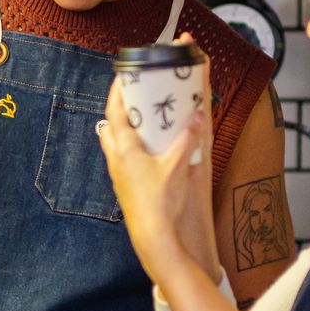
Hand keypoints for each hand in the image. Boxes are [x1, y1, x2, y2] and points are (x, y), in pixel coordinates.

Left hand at [98, 38, 220, 285]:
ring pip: (114, 143)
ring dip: (124, 128)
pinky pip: (123, 158)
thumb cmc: (161, 201)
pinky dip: (131, 147)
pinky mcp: (125, 186)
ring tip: (143, 120)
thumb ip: (188, 139)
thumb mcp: (178, 165)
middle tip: (135, 95)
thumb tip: (198, 116)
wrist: (153, 236)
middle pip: (111, 124)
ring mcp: (118, 174)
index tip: (123, 74)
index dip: (117, 90)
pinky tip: (149, 150)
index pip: (114, 110)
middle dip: (120, 107)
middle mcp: (116, 158)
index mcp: (124, 148)